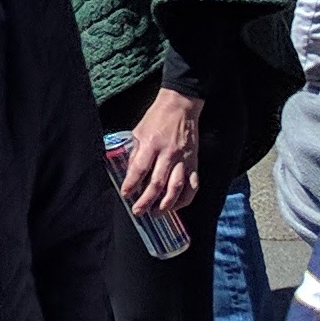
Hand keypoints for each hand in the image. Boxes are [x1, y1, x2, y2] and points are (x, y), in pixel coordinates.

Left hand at [118, 87, 200, 218]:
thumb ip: (135, 152)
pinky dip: (185, 199)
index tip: (126, 194)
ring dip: (165, 204)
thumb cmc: (156, 118)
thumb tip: (130, 174)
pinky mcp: (194, 163)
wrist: (180, 106)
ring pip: (175, 188)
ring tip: (156, 213)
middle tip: (138, 211)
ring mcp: (183, 160)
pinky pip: (192, 186)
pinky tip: (176, 206)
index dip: (131, 184)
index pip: (140, 169)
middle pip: (157, 183)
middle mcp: (168, 153)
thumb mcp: (139, 131)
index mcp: (151, 143)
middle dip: (146, 200)